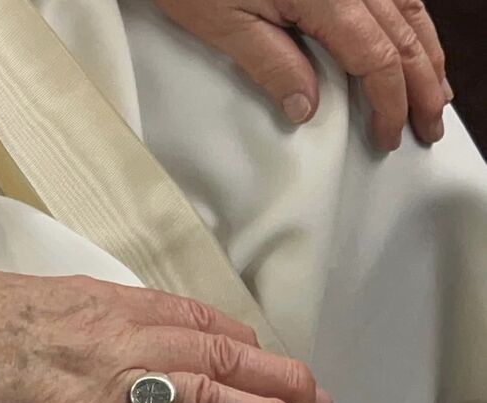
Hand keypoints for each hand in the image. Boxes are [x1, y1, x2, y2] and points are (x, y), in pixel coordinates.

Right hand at [0, 266, 333, 402]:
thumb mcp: (21, 295)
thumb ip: (68, 312)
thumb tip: (87, 325)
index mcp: (97, 303)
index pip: (187, 315)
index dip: (234, 335)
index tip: (258, 349)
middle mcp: (112, 340)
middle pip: (214, 355)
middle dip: (273, 375)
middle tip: (314, 397)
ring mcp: (97, 390)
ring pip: (199, 401)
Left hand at [154, 0, 449, 149]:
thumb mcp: (223, 23)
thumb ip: (270, 66)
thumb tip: (306, 108)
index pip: (377, 60)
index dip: (390, 103)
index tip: (389, 134)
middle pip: (406, 37)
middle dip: (423, 87)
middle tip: (428, 126)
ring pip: (410, 10)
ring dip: (426, 54)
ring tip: (434, 92)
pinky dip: (410, 22)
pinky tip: (411, 41)